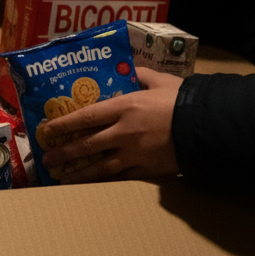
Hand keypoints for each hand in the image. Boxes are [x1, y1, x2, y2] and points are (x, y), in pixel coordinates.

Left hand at [41, 68, 182, 182]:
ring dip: (78, 173)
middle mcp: (123, 132)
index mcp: (124, 107)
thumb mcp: (160, 81)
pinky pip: (120, 178)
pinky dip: (103, 182)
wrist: (208, 128)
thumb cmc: (183, 101)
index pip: (85, 117)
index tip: (47, 130)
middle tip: (46, 159)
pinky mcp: (147, 170)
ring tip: (61, 178)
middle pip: (87, 144)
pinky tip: (91, 186)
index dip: (64, 124)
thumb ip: (141, 75)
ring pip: (100, 167)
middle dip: (64, 152)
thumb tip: (130, 69)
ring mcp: (135, 154)